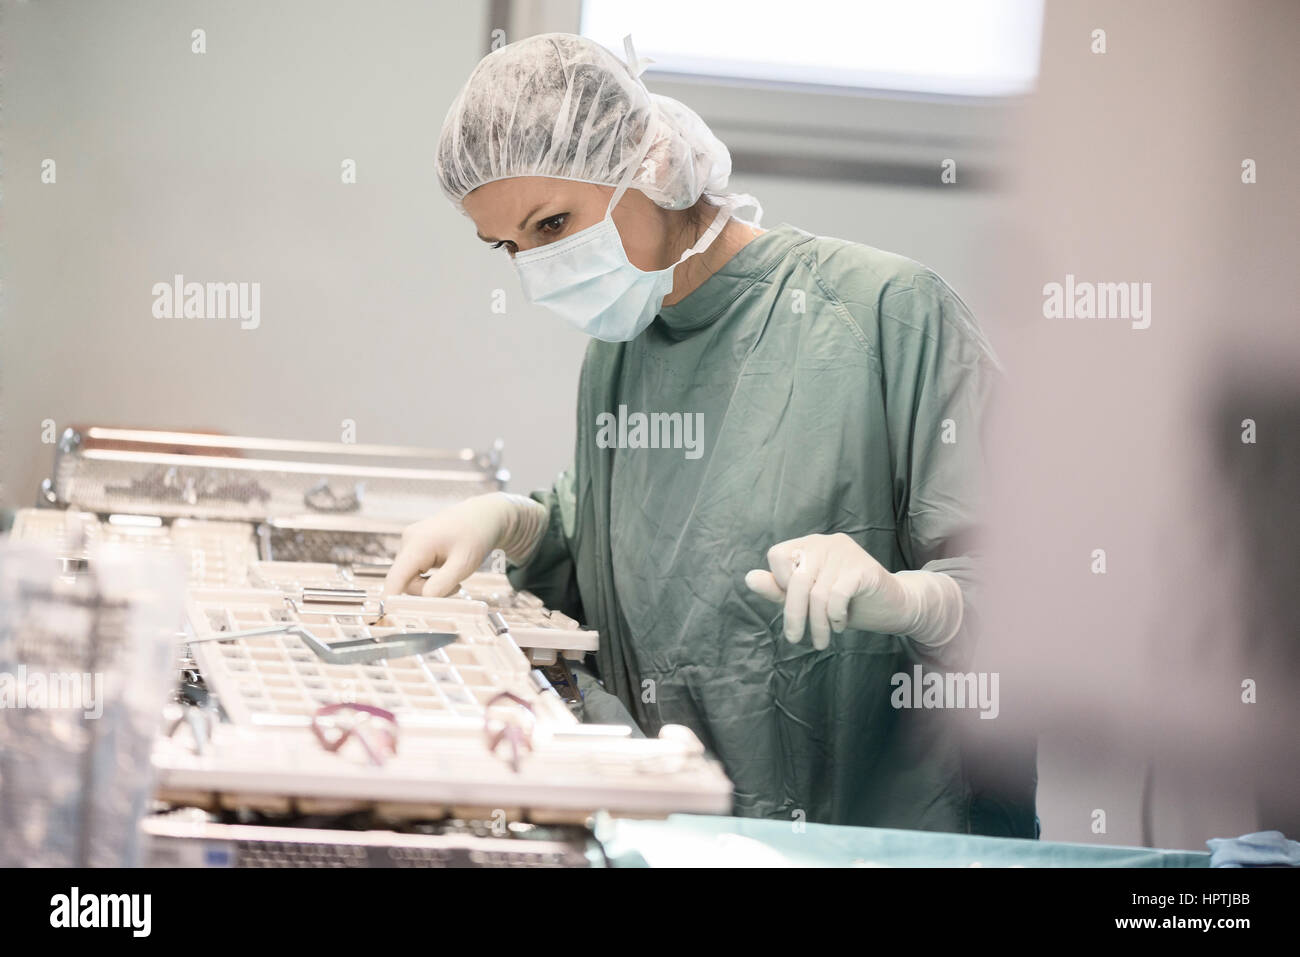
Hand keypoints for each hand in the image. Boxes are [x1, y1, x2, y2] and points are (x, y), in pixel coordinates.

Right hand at [381, 493, 546, 598]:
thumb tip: (423, 600)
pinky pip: (415, 570)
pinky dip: (429, 577)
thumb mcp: (463, 564)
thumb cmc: (476, 537)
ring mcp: (410, 541)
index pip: (395, 578)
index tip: (388, 618)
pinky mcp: (414, 545)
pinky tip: (447, 569)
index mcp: (417, 543)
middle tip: (456, 588)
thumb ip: (442, 584)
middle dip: (426, 592)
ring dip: (430, 585)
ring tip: (455, 576)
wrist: (484, 516)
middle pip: (404, 581)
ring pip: (410, 578)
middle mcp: (408, 541)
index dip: (390, 600)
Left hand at [744, 533, 914, 649]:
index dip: (779, 583)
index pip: (777, 556)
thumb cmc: (846, 602)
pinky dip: (835, 616)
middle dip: (794, 615)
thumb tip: (749, 579)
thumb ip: (779, 589)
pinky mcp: (864, 568)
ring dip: (817, 624)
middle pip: (795, 580)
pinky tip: (840, 624)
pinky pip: (837, 595)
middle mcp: (825, 543)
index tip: (792, 605)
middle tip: (797, 640)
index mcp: (809, 544)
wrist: (892, 606)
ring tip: (823, 639)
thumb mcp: (807, 599)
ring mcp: (846, 552)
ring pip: (817, 594)